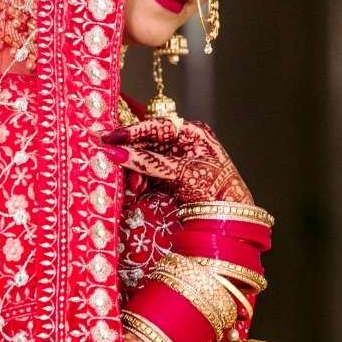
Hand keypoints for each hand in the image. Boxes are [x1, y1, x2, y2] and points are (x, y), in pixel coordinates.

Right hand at [100, 119, 252, 203]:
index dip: (132, 132)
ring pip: (146, 160)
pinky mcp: (172, 178)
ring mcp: (177, 161)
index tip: (110, 137)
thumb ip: (150, 163)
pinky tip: (138, 189)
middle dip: (131, 155)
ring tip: (134, 184)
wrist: (231, 216)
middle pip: (148, 143)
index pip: (157, 125)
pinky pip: (149, 174)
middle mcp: (184, 144)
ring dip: (135, 171)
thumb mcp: (181, 172)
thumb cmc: (215, 187)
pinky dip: (141, 181)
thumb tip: (117, 153)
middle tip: (112, 161)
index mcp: (193, 133)